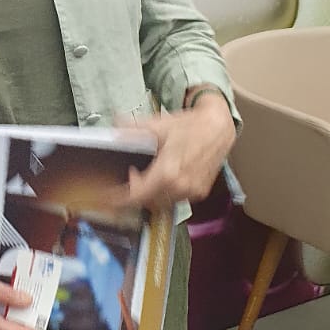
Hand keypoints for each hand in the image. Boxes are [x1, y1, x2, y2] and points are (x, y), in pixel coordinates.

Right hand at [0, 215, 36, 329]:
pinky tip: (4, 297)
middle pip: (9, 328)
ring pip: (0, 322)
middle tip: (33, 304)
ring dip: (12, 312)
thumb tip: (26, 301)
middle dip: (23, 317)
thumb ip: (9, 295)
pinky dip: (1, 309)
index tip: (41, 320)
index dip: (32, 328)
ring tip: (21, 297)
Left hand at [114, 95, 235, 211]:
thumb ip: (132, 131)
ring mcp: (192, 191)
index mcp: (168, 171)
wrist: (218, 127)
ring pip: (162, 204)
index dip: (121, 198)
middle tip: (127, 183)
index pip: (138, 196)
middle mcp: (181, 185)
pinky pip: (176, 200)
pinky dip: (165, 195)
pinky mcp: (200, 192)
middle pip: (148, 203)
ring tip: (142, 181)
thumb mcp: (157, 125)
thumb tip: (113, 133)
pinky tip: (160, 182)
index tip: (111, 195)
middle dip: (135, 195)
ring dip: (150, 197)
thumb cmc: (191, 125)